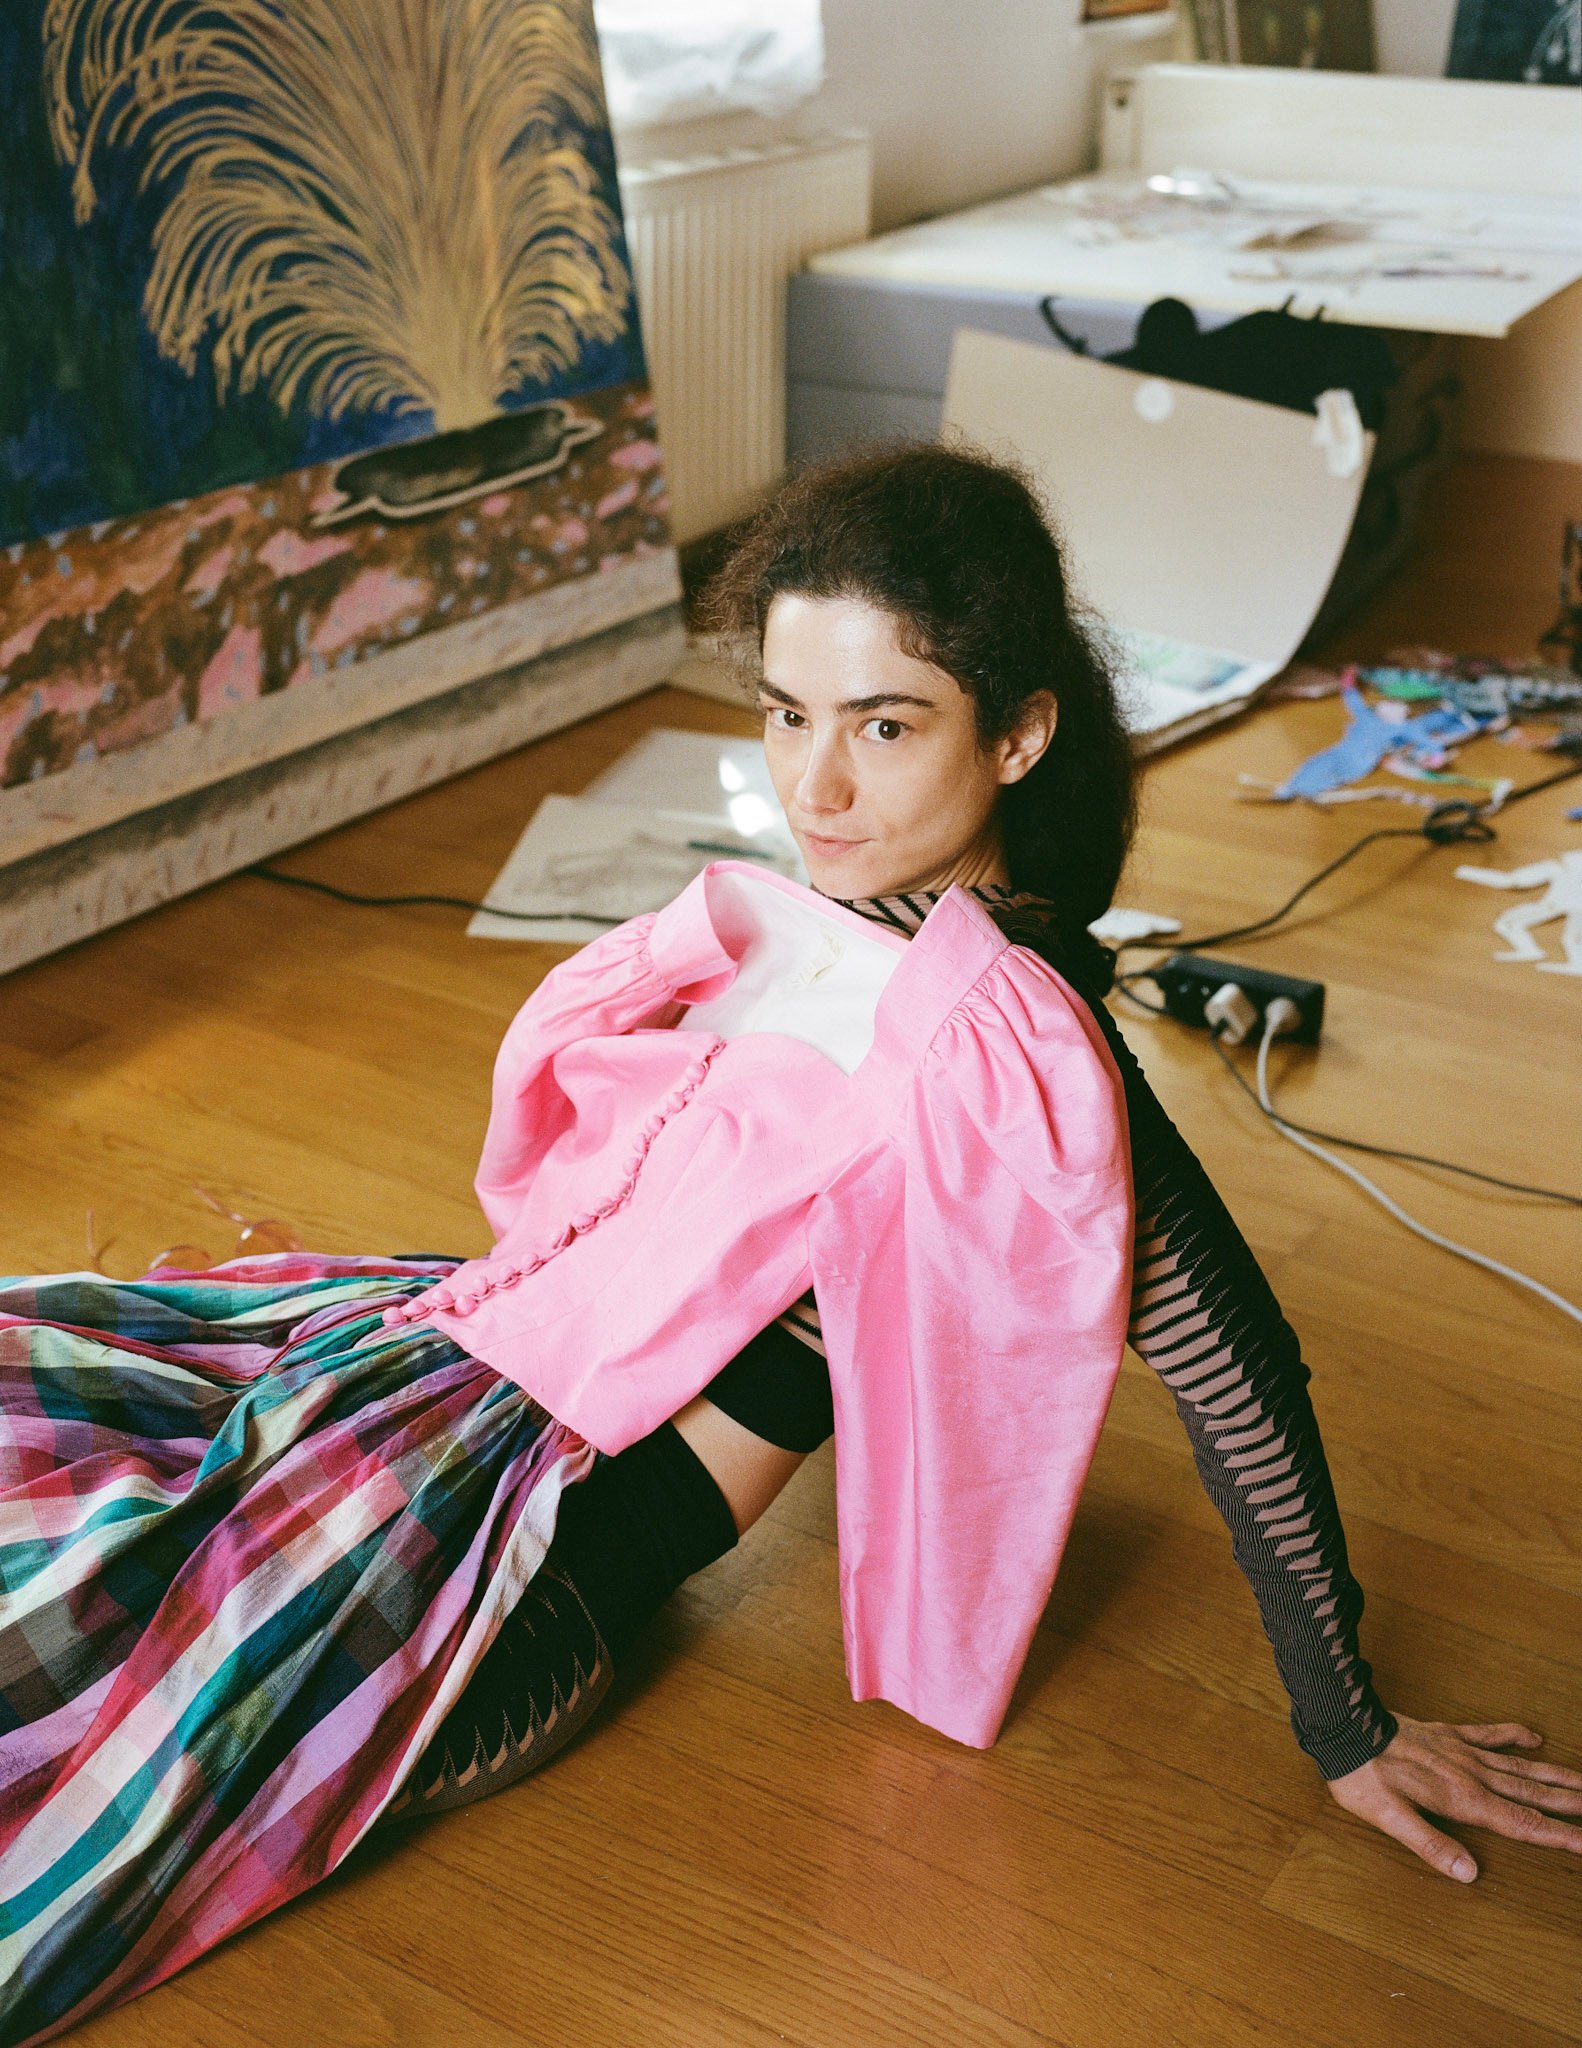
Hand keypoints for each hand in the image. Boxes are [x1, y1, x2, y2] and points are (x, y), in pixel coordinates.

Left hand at [1326, 1714, 1581, 1881]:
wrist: (1344, 1726)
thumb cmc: (1363, 1777)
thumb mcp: (1390, 1818)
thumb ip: (1431, 1845)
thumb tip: (1469, 1874)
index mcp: (1462, 1798)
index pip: (1522, 1824)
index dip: (1558, 1835)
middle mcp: (1470, 1773)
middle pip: (1531, 1795)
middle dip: (1571, 1805)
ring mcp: (1461, 1751)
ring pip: (1520, 1766)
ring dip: (1555, 1775)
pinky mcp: (1447, 1733)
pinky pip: (1489, 1734)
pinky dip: (1514, 1735)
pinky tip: (1534, 1737)